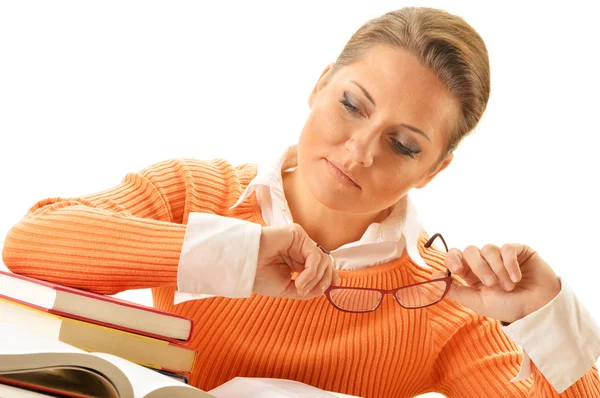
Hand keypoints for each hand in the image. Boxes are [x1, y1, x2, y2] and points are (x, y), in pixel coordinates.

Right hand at [254, 224, 339, 299]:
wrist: (244, 266)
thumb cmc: (259, 276)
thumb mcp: (286, 289)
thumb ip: (306, 289)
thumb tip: (324, 290)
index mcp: (297, 260)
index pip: (322, 266)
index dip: (329, 277)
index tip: (331, 289)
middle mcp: (300, 249)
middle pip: (326, 262)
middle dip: (323, 280)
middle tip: (310, 292)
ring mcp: (299, 240)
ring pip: (323, 260)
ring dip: (315, 279)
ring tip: (299, 288)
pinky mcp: (297, 234)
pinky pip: (314, 256)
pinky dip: (311, 272)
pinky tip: (299, 282)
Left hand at [433, 243, 560, 323]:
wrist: (538, 309)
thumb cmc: (508, 307)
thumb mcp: (478, 302)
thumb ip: (455, 290)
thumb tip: (433, 277)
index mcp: (471, 274)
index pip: (455, 256)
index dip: (452, 258)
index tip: (457, 270)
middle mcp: (484, 262)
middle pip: (470, 251)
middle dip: (479, 267)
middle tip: (491, 284)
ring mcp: (500, 255)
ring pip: (488, 249)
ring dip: (498, 269)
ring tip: (509, 286)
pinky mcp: (518, 250)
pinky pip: (506, 248)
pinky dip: (510, 264)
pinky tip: (517, 277)